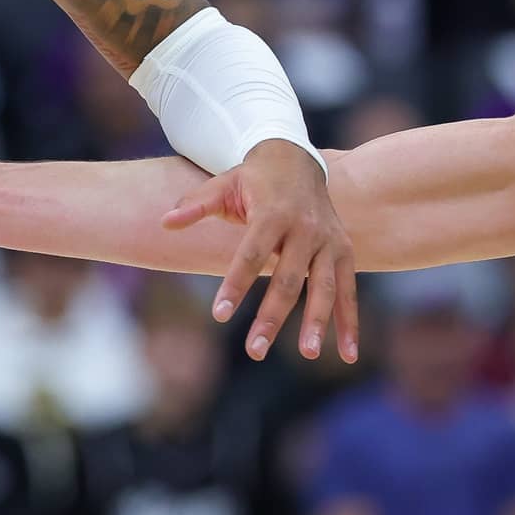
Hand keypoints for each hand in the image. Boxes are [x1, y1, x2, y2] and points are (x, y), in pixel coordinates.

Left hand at [164, 141, 357, 363]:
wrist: (297, 160)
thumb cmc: (252, 179)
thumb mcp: (222, 184)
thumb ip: (195, 205)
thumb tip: (164, 223)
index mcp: (273, 212)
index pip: (251, 254)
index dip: (235, 284)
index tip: (220, 314)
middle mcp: (306, 228)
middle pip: (288, 279)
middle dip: (272, 317)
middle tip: (255, 351)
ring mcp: (329, 240)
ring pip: (324, 287)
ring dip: (316, 322)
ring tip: (306, 354)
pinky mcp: (344, 250)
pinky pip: (348, 289)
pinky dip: (349, 321)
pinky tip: (348, 354)